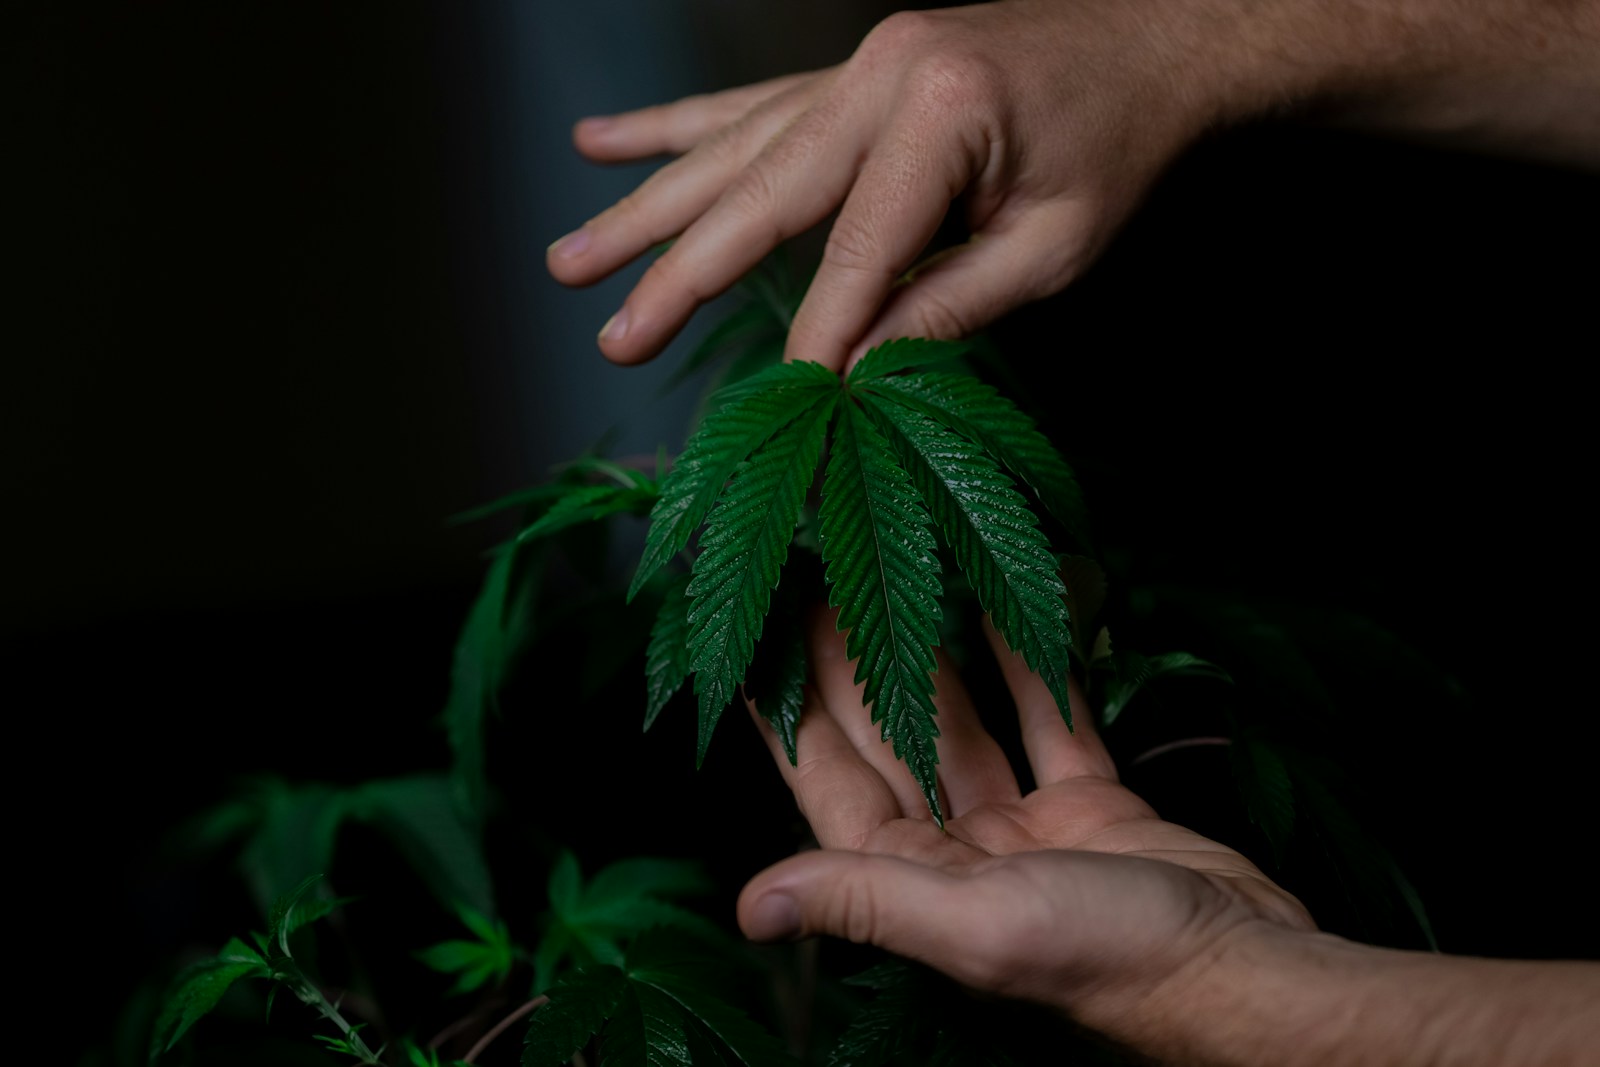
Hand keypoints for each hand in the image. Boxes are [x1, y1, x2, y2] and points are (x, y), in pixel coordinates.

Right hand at [546, 1, 1247, 371]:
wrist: (1153, 39)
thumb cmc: (1118, 146)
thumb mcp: (1057, 245)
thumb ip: (952, 303)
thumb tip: (859, 369)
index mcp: (941, 113)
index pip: (857, 250)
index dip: (819, 334)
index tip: (783, 403)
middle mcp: (879, 75)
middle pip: (757, 192)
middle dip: (678, 274)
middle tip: (613, 337)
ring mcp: (855, 65)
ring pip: (728, 147)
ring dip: (644, 207)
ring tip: (568, 260)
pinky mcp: (848, 72)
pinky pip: (744, 106)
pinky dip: (671, 128)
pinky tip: (601, 141)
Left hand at [735, 606, 1313, 1043]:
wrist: (1248, 973)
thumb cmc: (1114, 964)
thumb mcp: (978, 926)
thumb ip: (867, 899)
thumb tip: (747, 909)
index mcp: (917, 888)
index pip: (832, 789)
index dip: (792, 722)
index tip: (758, 654)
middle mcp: (960, 859)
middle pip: (891, 746)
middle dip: (857, 670)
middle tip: (827, 588)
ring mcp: (1026, 832)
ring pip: (965, 728)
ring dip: (935, 661)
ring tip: (901, 584)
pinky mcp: (1092, 809)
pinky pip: (1047, 725)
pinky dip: (1029, 670)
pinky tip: (1006, 613)